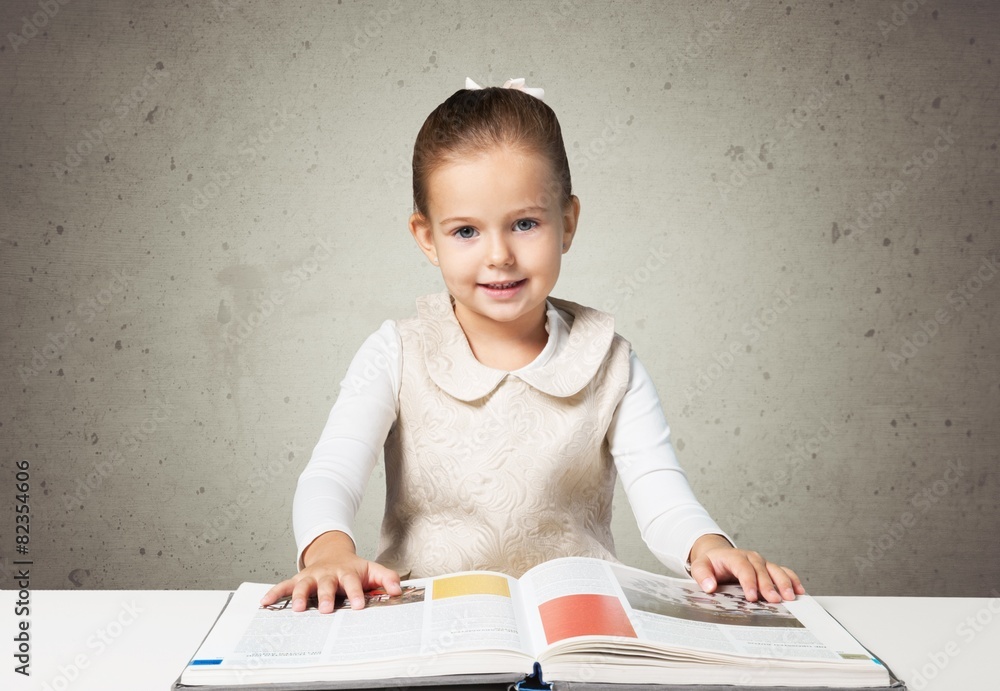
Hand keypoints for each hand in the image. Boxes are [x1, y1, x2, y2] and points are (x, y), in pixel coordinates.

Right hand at [259, 531, 401, 612]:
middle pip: (327, 584)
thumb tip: (398, 590)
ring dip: (301, 596)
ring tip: (299, 610)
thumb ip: (386, 578)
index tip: (360, 605)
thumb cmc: (353, 568)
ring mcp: (312, 576)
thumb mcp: (371, 569)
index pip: (352, 582)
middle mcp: (328, 573)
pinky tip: (265, 602)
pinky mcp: (298, 580)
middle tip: (327, 610)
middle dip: (327, 597)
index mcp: (347, 572)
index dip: (356, 593)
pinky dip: (274, 593)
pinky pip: (284, 586)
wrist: (333, 553)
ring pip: (304, 585)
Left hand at [687, 534, 804, 602]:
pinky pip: (783, 572)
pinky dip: (792, 580)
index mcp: (734, 556)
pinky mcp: (768, 568)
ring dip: (784, 583)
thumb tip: (710, 586)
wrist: (717, 555)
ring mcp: (762, 563)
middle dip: (769, 586)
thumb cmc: (711, 563)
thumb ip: (703, 576)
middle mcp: (751, 558)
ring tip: (790, 597)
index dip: (749, 582)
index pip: (743, 568)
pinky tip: (799, 591)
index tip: (752, 597)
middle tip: (774, 600)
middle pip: (762, 571)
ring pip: (775, 570)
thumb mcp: (700, 566)